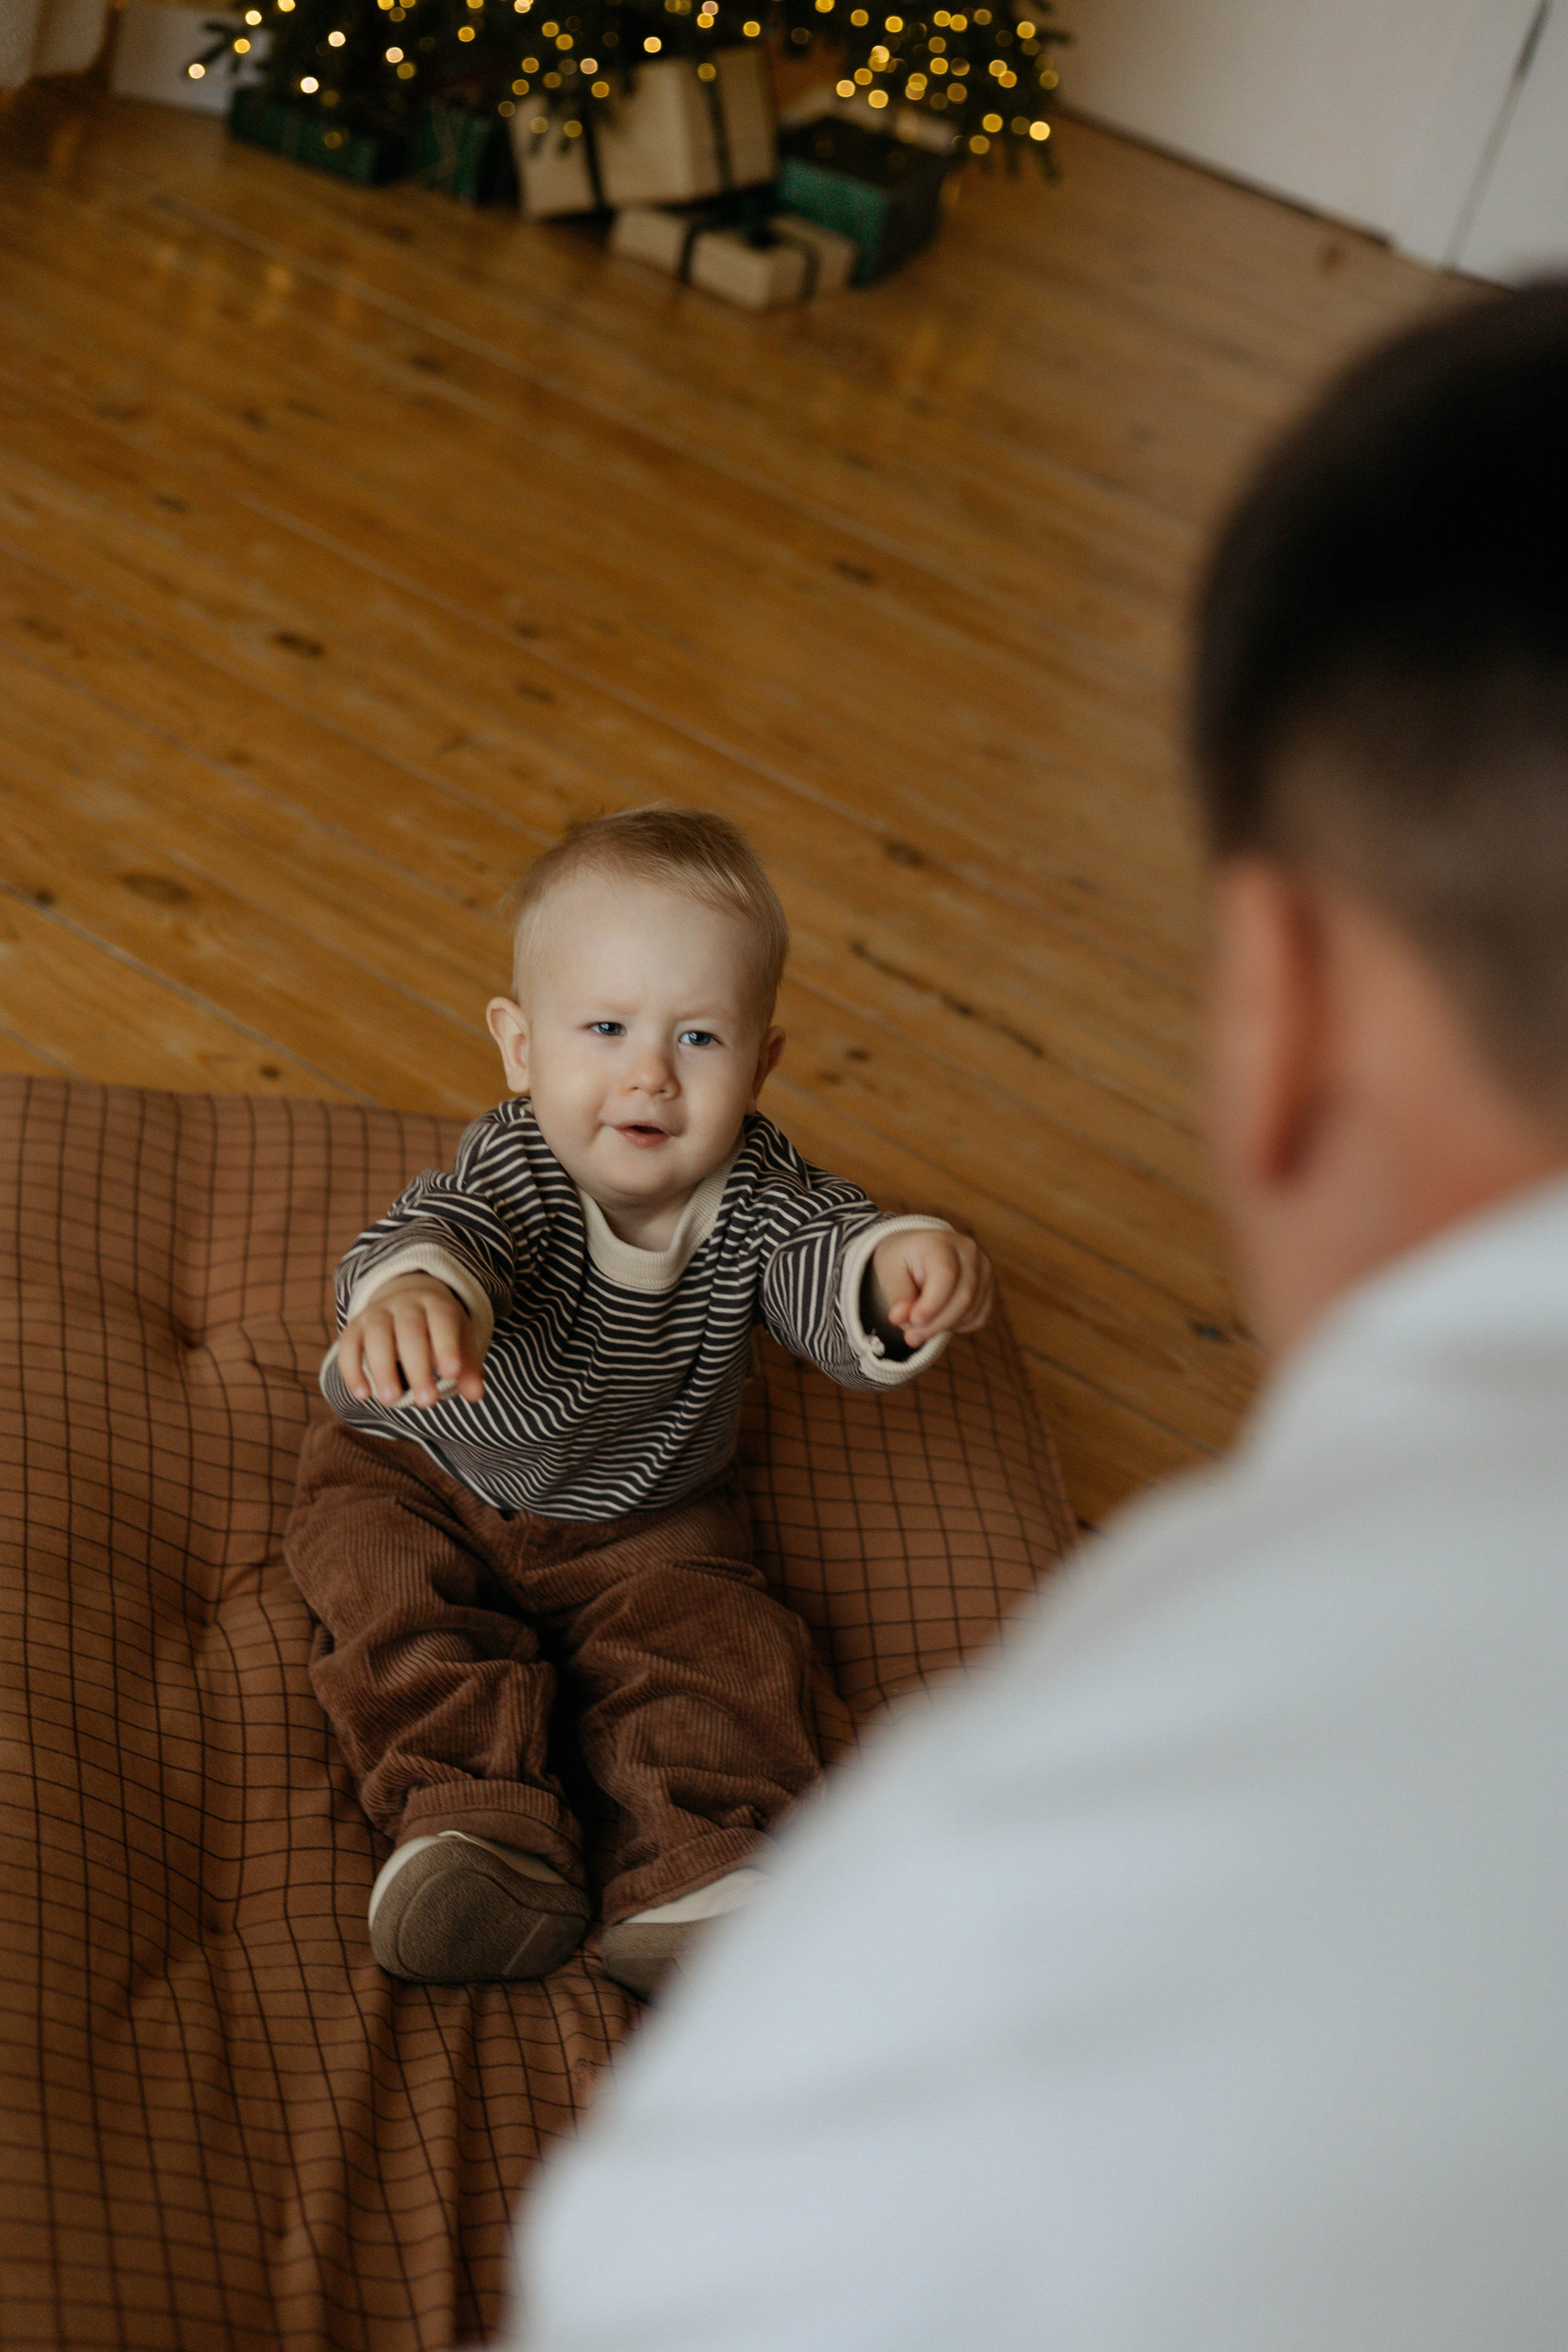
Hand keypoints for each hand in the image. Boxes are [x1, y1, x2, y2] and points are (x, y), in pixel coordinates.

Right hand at [337, 1273, 485, 1408]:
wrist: (406, 1301)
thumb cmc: (438, 1331)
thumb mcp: (459, 1342)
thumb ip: (468, 1368)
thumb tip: (476, 1395)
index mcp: (436, 1304)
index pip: (442, 1321)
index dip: (446, 1346)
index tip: (451, 1374)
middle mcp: (405, 1304)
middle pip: (409, 1331)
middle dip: (417, 1368)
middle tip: (426, 1403)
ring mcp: (377, 1313)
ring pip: (377, 1336)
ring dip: (383, 1370)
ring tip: (392, 1401)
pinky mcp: (355, 1327)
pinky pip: (349, 1346)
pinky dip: (353, 1370)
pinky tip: (363, 1395)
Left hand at [868, 1229, 993, 1350]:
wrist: (919, 1252)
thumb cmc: (902, 1260)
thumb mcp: (890, 1272)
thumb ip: (896, 1295)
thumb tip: (899, 1318)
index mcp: (941, 1242)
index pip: (946, 1275)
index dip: (931, 1304)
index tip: (912, 1322)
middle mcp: (969, 1252)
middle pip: (963, 1296)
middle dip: (936, 1323)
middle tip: (911, 1337)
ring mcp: (984, 1270)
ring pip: (972, 1311)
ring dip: (944, 1326)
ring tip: (920, 1326)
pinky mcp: (988, 1288)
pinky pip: (978, 1318)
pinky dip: (957, 1326)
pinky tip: (939, 1318)